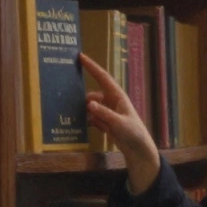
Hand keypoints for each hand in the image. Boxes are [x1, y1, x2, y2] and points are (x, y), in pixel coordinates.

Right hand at [81, 53, 160, 193]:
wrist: (139, 150)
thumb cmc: (133, 133)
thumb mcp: (119, 123)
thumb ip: (104, 113)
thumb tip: (89, 103)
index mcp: (118, 97)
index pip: (103, 78)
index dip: (92, 67)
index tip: (80, 56)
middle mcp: (112, 102)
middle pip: (94, 94)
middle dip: (83, 96)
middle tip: (67, 95)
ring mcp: (109, 113)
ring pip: (92, 107)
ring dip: (84, 110)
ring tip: (71, 113)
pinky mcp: (106, 123)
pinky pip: (93, 118)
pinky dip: (87, 120)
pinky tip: (79, 125)